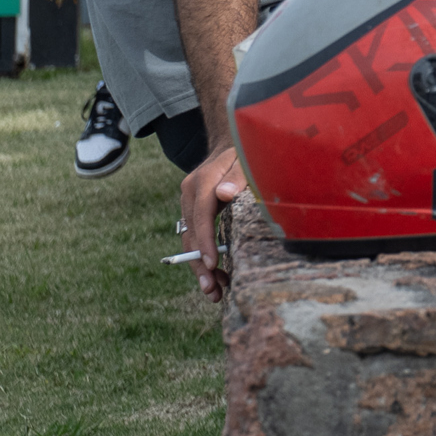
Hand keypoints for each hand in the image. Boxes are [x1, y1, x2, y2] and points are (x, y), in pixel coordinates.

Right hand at [177, 142, 243, 299]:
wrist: (231, 142)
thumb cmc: (243, 153)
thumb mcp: (245, 160)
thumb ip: (237, 176)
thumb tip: (223, 193)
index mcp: (204, 180)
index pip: (202, 216)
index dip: (206, 242)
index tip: (213, 265)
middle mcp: (190, 193)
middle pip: (191, 234)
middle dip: (201, 264)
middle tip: (213, 290)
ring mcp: (189, 202)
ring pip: (190, 240)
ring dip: (201, 267)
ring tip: (214, 292)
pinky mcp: (193, 211)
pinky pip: (195, 237)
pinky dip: (204, 256)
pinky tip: (214, 276)